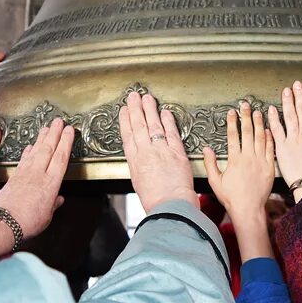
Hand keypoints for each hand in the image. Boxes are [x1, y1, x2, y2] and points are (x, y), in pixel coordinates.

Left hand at [0, 118, 73, 255]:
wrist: (3, 223)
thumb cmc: (27, 222)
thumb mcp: (47, 215)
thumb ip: (53, 204)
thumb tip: (58, 200)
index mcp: (51, 184)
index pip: (61, 157)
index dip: (66, 142)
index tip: (69, 130)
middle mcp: (38, 175)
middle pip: (48, 149)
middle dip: (55, 133)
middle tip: (59, 121)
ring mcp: (25, 174)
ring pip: (36, 151)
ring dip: (42, 138)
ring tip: (47, 127)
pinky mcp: (14, 176)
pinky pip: (24, 159)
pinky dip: (28, 150)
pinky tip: (31, 146)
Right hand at [119, 92, 197, 211]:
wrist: (170, 206)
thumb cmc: (156, 201)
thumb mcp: (139, 183)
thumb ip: (140, 168)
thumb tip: (141, 160)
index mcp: (135, 162)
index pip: (128, 136)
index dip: (125, 121)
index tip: (124, 110)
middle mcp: (146, 153)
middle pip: (139, 126)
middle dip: (135, 109)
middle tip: (133, 96)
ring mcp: (161, 151)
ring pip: (153, 125)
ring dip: (150, 110)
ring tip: (147, 98)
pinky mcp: (177, 152)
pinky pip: (171, 133)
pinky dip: (168, 121)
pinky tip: (166, 112)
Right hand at [204, 102, 274, 260]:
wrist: (249, 209)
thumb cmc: (231, 198)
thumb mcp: (216, 182)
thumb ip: (210, 164)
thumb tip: (206, 149)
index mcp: (234, 160)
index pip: (233, 136)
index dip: (232, 122)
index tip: (232, 112)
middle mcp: (248, 158)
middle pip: (247, 132)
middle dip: (246, 116)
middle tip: (246, 105)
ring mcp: (260, 162)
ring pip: (260, 137)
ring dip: (259, 123)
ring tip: (258, 112)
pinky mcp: (270, 167)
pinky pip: (270, 149)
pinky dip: (269, 138)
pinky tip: (269, 129)